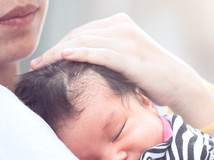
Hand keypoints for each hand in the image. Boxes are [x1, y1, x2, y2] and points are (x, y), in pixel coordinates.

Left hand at [30, 13, 202, 106]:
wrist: (177, 82)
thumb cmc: (151, 75)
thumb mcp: (126, 58)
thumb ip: (107, 53)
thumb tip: (83, 63)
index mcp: (119, 24)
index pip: (82, 32)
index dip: (60, 44)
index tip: (44, 58)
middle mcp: (121, 27)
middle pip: (79, 35)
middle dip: (54, 49)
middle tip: (36, 63)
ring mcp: (126, 40)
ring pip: (85, 42)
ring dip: (59, 52)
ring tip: (40, 64)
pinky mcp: (131, 56)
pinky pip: (100, 52)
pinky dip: (80, 53)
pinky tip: (64, 56)